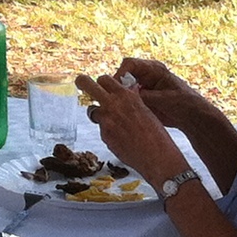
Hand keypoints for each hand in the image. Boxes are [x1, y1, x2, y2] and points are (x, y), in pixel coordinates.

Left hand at [79, 70, 190, 186]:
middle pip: (86, 84)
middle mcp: (112, 105)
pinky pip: (101, 129)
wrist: (156, 157)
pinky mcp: (103, 135)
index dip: (102, 82)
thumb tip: (130, 90)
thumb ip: (133, 99)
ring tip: (113, 123)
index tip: (101, 84)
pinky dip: (108, 132)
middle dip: (82, 82)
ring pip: (92, 111)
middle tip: (80, 83)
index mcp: (125, 96)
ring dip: (98, 115)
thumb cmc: (156, 134)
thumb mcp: (146, 110)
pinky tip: (121, 138)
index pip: (105, 79)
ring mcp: (105, 120)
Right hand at [105, 57, 217, 132]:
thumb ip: (145, 96)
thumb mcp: (164, 99)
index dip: (120, 73)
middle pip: (123, 74)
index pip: (130, 64)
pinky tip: (124, 112)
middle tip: (116, 100)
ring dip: (119, 95)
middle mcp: (145, 75)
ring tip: (120, 107)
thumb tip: (126, 95)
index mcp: (154, 69)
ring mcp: (142, 87)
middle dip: (117, 86)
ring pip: (122, 87)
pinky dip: (123, 104)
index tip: (117, 87)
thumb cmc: (184, 103)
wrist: (191, 117)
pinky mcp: (140, 98)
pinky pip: (126, 98)